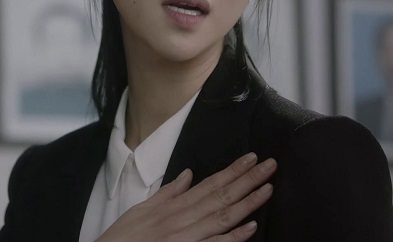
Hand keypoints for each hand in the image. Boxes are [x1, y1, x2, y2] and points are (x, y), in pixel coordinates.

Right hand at [96, 153, 275, 241]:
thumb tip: (187, 175)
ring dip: (247, 202)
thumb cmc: (122, 239)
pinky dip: (232, 237)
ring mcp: (185, 239)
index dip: (232, 171)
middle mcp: (181, 219)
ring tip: (267, 188)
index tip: (251, 158)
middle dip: (247, 180)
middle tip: (270, 165)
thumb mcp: (141, 209)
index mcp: (172, 206)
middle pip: (221, 196)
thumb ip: (167, 193)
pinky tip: (251, 227)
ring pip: (222, 218)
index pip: (209, 184)